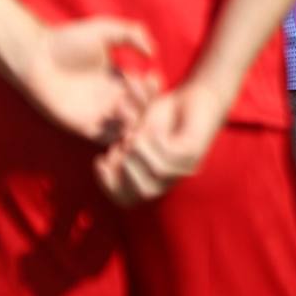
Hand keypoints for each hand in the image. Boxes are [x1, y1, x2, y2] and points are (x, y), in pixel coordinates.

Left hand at [18, 17, 159, 143]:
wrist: (36, 55)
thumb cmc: (67, 40)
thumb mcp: (105, 30)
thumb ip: (132, 34)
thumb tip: (153, 53)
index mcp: (116, 80)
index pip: (144, 94)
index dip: (152, 89)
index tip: (150, 75)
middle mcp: (109, 100)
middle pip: (140, 112)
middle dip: (144, 101)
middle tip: (134, 86)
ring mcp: (97, 115)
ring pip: (128, 129)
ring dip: (133, 117)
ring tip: (122, 101)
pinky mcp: (82, 126)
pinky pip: (107, 139)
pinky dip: (118, 134)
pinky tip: (117, 113)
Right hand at [94, 80, 227, 206]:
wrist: (197, 95)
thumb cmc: (165, 114)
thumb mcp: (138, 132)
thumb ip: (124, 150)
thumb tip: (108, 165)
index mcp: (156, 178)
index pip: (129, 199)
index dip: (110, 185)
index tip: (99, 162)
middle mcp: (172, 179)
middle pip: (144, 192)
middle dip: (126, 169)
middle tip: (121, 144)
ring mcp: (186, 166)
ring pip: (158, 173)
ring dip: (140, 153)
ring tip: (133, 135)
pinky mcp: (194, 150)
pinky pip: (171, 154)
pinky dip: (156, 141)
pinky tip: (152, 128)